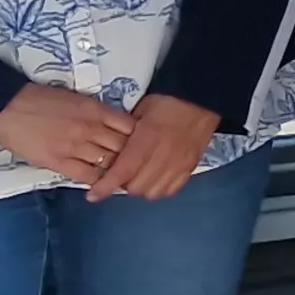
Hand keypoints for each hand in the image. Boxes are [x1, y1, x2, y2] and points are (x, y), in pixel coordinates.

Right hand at [0, 82, 133, 186]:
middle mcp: (91, 128)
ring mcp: (76, 146)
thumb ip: (97, 113)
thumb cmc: (40, 99)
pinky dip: (98, 180)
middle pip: (125, 147)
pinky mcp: (59, 161)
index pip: (131, 127)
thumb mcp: (76, 99)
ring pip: (110, 163)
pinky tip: (101, 183)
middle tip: (137, 166)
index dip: (139, 139)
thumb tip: (116, 126)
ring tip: (122, 177)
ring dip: (118, 171)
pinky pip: (88, 175)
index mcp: (96, 110)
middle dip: (133, 157)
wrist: (8, 106)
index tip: (141, 146)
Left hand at [88, 91, 223, 200]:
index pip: (121, 172)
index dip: (105, 186)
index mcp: (146, 140)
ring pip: (153, 192)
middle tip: (121, 173)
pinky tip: (157, 177)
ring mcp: (178, 164)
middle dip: (124, 184)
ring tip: (139, 176)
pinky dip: (160, 188)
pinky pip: (171, 189)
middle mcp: (162, 157)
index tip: (93, 195)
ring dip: (142, 188)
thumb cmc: (167, 101)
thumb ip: (127, 134)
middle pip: (136, 187)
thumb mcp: (140, 112)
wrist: (201, 99)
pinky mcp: (190, 167)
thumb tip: (114, 151)